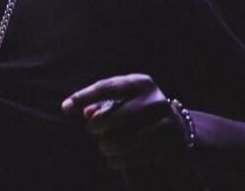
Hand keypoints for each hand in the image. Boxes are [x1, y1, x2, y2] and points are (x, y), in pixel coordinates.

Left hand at [61, 73, 188, 169]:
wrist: (179, 128)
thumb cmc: (139, 110)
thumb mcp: (124, 100)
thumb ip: (102, 103)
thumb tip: (85, 113)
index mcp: (141, 83)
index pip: (106, 88)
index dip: (83, 97)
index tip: (65, 108)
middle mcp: (155, 100)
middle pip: (115, 116)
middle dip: (97, 126)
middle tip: (91, 130)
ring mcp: (165, 123)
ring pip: (124, 140)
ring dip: (107, 146)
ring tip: (103, 147)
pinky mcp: (169, 145)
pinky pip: (136, 156)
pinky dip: (119, 160)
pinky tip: (113, 159)